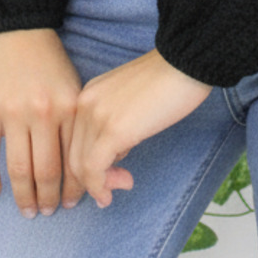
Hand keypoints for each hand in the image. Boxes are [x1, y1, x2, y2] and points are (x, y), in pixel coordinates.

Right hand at [0, 27, 89, 217]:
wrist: (15, 26)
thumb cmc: (47, 57)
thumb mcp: (74, 85)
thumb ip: (78, 121)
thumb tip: (85, 158)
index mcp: (69, 107)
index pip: (74, 159)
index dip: (74, 187)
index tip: (72, 202)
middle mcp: (43, 114)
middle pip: (47, 171)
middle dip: (49, 198)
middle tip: (48, 213)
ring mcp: (12, 113)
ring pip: (18, 168)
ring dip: (23, 196)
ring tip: (27, 211)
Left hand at [63, 49, 212, 208]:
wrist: (185, 64)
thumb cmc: (168, 81)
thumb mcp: (130, 102)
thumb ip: (117, 124)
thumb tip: (115, 156)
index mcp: (88, 95)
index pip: (73, 140)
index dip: (85, 165)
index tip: (108, 176)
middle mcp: (84, 104)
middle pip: (72, 155)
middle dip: (90, 180)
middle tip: (116, 186)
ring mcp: (96, 116)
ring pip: (80, 165)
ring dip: (98, 186)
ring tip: (123, 185)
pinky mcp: (113, 130)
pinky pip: (94, 169)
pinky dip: (100, 187)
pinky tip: (113, 192)